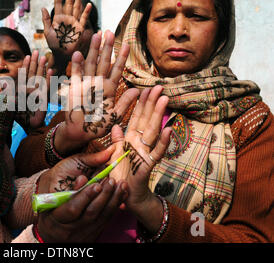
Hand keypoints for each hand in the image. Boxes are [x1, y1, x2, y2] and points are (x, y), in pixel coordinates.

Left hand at [15, 50, 53, 130]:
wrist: (28, 126)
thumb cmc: (19, 116)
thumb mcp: (9, 104)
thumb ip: (7, 94)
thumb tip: (3, 83)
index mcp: (23, 89)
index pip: (24, 75)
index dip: (26, 65)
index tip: (27, 55)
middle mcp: (31, 89)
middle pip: (33, 73)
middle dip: (35, 62)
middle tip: (37, 51)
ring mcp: (38, 93)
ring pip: (40, 77)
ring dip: (42, 67)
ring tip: (44, 57)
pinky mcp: (45, 98)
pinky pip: (47, 87)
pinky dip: (48, 79)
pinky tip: (50, 71)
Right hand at [37, 147, 126, 241]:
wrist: (53, 238)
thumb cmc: (50, 216)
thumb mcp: (50, 204)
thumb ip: (66, 192)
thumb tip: (83, 178)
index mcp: (57, 220)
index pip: (73, 209)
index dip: (85, 196)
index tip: (96, 184)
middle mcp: (71, 231)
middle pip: (91, 213)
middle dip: (103, 196)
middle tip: (111, 181)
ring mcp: (83, 235)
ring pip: (102, 218)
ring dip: (114, 200)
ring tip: (121, 185)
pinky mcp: (93, 236)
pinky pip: (106, 221)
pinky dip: (115, 207)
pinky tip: (121, 196)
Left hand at [42, 0, 91, 73]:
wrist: (61, 55)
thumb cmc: (53, 45)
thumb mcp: (47, 32)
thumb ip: (46, 20)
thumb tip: (43, 8)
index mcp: (57, 19)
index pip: (58, 4)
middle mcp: (66, 19)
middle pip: (69, 3)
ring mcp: (74, 23)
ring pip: (76, 8)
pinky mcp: (80, 29)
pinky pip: (83, 19)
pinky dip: (86, 12)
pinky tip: (88, 5)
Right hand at [53, 31, 139, 155]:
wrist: (80, 133)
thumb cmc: (98, 126)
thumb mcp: (115, 116)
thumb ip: (124, 103)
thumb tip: (137, 91)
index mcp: (109, 89)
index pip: (117, 70)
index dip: (121, 58)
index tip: (126, 44)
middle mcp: (98, 84)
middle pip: (103, 62)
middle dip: (106, 47)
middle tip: (109, 32)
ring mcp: (86, 84)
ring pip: (91, 64)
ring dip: (93, 50)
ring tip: (97, 35)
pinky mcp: (74, 89)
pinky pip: (76, 75)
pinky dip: (76, 65)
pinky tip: (78, 54)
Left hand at [108, 86, 171, 232]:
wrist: (124, 195)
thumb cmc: (120, 175)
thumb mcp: (114, 155)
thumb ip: (116, 141)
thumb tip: (117, 125)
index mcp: (130, 139)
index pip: (136, 117)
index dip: (140, 103)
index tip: (144, 88)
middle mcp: (139, 143)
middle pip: (147, 120)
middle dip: (152, 103)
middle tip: (159, 87)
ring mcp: (145, 153)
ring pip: (153, 131)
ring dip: (159, 116)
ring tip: (164, 100)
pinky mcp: (148, 165)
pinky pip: (156, 152)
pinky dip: (163, 142)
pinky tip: (169, 129)